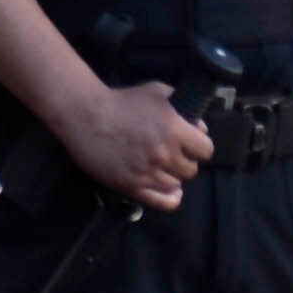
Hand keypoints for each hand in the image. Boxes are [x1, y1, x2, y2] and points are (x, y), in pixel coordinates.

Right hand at [52, 72, 213, 212]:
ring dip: (173, 176)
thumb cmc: (122, 100)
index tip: (192, 143)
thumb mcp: (157, 91)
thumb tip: (199, 126)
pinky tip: (171, 193)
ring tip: (163, 167)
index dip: (200, 146)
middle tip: (174, 154)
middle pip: (191, 170)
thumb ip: (183, 107)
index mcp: (174, 130)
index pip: (206, 150)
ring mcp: (148, 173)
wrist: (87, 115)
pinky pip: (162, 202)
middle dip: (185, 161)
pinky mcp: (132, 186)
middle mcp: (164, 154)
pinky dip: (170, 198)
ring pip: (176, 185)